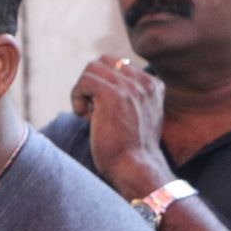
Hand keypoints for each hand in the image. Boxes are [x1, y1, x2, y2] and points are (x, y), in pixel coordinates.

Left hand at [70, 55, 174, 198]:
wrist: (135, 167)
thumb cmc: (130, 149)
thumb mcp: (137, 116)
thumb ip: (128, 97)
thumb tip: (99, 85)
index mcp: (153, 85)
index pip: (117, 65)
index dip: (102, 85)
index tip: (103, 110)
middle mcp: (145, 82)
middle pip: (102, 62)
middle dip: (90, 83)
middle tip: (92, 110)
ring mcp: (129, 87)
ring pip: (91, 68)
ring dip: (82, 91)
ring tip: (89, 114)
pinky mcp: (111, 94)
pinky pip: (84, 80)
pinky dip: (76, 97)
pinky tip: (84, 117)